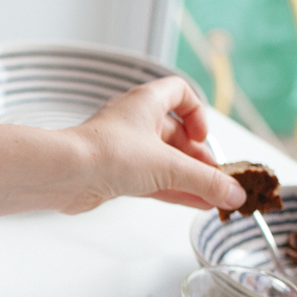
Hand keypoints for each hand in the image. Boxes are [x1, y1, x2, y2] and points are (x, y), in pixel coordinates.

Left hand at [64, 77, 243, 213]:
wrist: (63, 174)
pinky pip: (153, 180)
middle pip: (176, 136)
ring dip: (189, 179)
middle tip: (218, 180)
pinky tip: (195, 204)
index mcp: (146, 102)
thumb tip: (233, 193)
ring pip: (165, 162)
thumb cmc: (106, 152)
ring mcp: (124, 149)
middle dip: (199, 159)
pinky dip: (174, 190)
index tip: (203, 135)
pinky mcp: (116, 174)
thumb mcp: (167, 165)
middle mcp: (134, 122)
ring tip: (214, 198)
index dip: (196, 112)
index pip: (179, 93)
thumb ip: (205, 180)